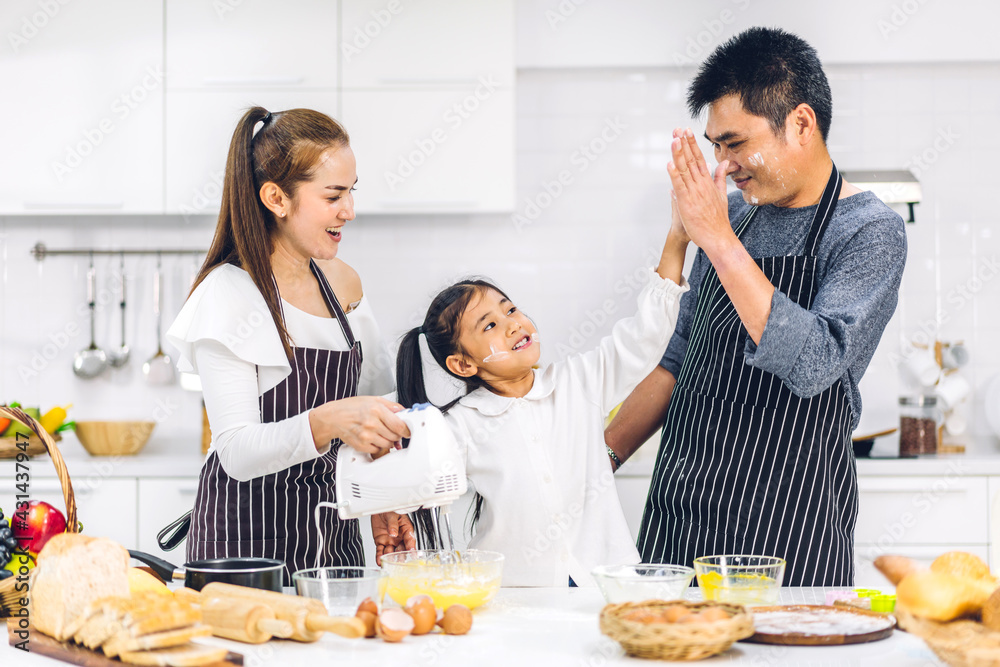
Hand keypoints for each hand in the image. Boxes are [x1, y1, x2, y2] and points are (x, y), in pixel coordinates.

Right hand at [311, 396, 410, 453]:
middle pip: (395, 436)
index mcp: (376, 410)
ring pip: (388, 445)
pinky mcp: (361, 446)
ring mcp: (366, 436)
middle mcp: (371, 423)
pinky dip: (378, 446)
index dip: (406, 430)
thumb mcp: (373, 399)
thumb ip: (391, 406)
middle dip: (396, 434)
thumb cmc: (352, 407)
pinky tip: (373, 438)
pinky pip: (377, 450)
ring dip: (388, 441)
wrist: (334, 417)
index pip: (399, 425)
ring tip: (381, 433)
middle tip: (392, 430)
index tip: (407, 431)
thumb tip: (404, 412)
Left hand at [372, 512, 415, 565]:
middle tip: (399, 562)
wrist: (379, 509)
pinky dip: (379, 556)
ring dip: (389, 558)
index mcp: (406, 530)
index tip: (413, 554)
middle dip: (400, 557)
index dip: (411, 547)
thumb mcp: (393, 515)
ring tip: (387, 562)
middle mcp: (399, 538)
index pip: (410, 540)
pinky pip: (380, 550)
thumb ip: (393, 524)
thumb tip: (393, 533)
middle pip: (401, 549)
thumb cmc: (390, 510)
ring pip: (390, 552)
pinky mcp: (381, 542)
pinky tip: (379, 561)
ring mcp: (390, 541)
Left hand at [667, 127, 731, 251]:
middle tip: (678, 129)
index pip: (699, 158)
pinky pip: (679, 186)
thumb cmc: (718, 219)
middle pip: (691, 160)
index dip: (692, 144)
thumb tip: (723, 164)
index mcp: (708, 182)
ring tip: (674, 139)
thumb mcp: (722, 194)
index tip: (687, 131)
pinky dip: (674, 175)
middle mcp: (701, 184)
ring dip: (678, 154)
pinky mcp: (687, 203)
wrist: (719, 237)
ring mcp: (694, 193)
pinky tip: (669, 164)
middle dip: (684, 143)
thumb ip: (720, 178)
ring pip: (685, 170)